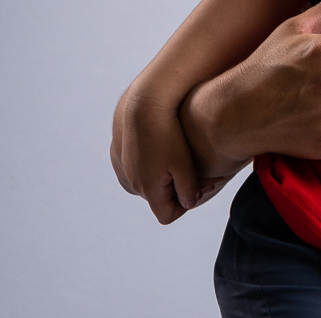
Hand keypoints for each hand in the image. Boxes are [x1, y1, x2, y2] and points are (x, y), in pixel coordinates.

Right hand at [111, 86, 222, 223]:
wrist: (145, 105)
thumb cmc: (169, 134)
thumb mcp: (185, 165)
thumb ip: (189, 190)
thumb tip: (189, 204)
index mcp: (146, 189)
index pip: (168, 215)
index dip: (186, 205)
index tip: (200, 187)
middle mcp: (131, 184)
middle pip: (160, 199)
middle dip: (179, 189)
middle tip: (200, 172)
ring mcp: (123, 170)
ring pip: (151, 184)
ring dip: (167, 177)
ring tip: (185, 159)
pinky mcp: (120, 157)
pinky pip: (141, 169)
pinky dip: (155, 165)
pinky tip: (169, 149)